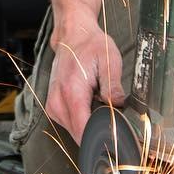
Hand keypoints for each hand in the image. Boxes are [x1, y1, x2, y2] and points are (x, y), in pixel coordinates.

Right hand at [45, 12, 124, 143]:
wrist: (72, 35)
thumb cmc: (90, 45)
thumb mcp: (109, 60)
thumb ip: (113, 86)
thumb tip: (119, 108)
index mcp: (72, 92)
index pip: (83, 131)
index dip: (101, 138)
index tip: (115, 137)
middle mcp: (58, 102)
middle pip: (79, 135)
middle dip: (98, 132)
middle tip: (113, 118)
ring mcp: (53, 106)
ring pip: (75, 133)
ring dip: (90, 126)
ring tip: (99, 105)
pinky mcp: (54, 108)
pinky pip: (70, 125)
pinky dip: (82, 120)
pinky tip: (90, 105)